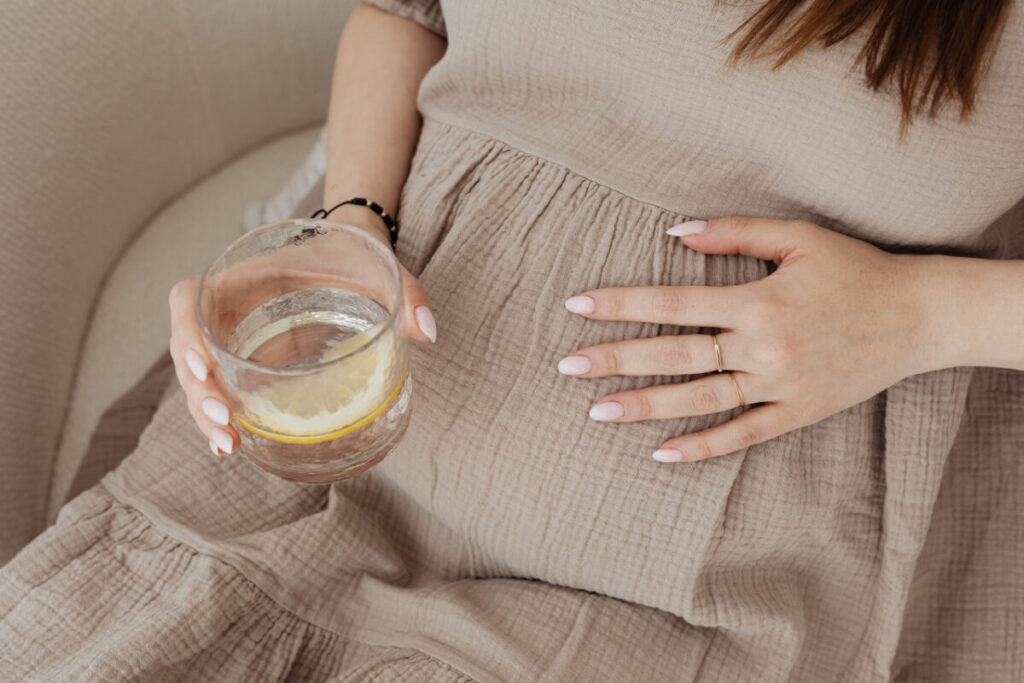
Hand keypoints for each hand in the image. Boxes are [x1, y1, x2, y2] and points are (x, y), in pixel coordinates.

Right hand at [167, 220, 436, 455]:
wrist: (349, 247)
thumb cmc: (354, 253)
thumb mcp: (379, 265)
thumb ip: (407, 291)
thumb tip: (427, 331)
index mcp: (244, 275)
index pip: (187, 298)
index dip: (186, 335)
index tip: (202, 370)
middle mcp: (229, 305)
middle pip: (189, 349)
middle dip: (198, 395)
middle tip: (226, 432)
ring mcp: (235, 333)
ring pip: (199, 374)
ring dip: (205, 413)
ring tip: (228, 447)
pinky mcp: (248, 355)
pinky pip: (221, 383)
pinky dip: (223, 413)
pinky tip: (235, 443)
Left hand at [559, 216, 940, 462]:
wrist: (919, 315)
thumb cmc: (855, 269)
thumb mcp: (797, 236)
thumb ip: (733, 233)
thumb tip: (672, 231)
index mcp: (757, 300)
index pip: (672, 303)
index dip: (621, 304)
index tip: (576, 306)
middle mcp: (762, 346)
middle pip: (675, 356)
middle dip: (616, 359)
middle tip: (566, 366)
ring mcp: (779, 384)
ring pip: (700, 400)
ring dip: (645, 406)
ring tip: (597, 411)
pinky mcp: (798, 412)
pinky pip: (744, 434)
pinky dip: (704, 446)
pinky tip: (663, 454)